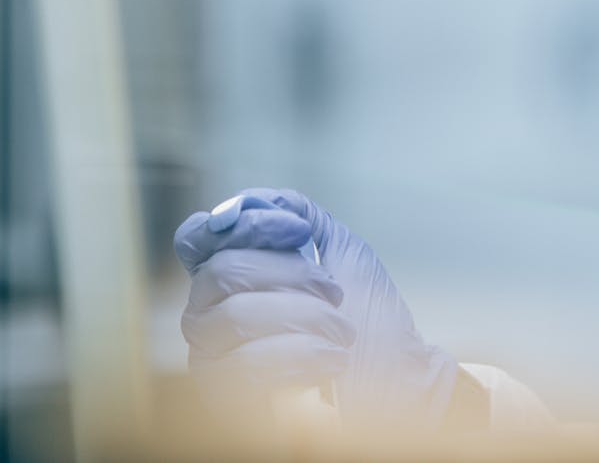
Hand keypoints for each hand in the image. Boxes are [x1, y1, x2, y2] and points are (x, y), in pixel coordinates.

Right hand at [174, 187, 458, 426]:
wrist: (398, 380)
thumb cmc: (368, 317)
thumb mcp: (343, 250)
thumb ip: (299, 216)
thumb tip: (252, 200)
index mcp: (231, 277)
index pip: (196, 238)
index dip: (246, 225)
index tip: (298, 230)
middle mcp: (209, 314)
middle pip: (222, 271)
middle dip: (293, 275)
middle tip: (336, 292)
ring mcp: (211, 357)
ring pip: (236, 317)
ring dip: (306, 317)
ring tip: (343, 332)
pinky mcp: (225, 400)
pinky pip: (245, 366)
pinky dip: (302, 356)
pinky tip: (332, 360)